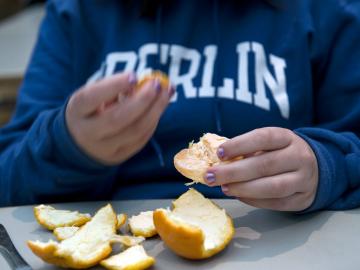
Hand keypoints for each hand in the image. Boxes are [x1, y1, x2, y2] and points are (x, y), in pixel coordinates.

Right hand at [66, 72, 173, 164]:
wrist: (79, 143)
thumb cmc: (90, 110)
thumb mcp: (93, 95)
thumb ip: (113, 87)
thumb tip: (144, 82)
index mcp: (76, 111)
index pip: (91, 98)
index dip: (113, 86)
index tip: (134, 76)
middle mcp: (87, 133)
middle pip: (117, 118)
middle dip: (142, 100)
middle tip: (157, 84)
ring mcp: (104, 149)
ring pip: (135, 131)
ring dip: (155, 110)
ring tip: (166, 92)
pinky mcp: (119, 157)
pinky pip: (141, 139)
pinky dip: (153, 121)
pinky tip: (159, 107)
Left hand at [204, 127, 318, 210]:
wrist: (316, 168)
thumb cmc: (281, 154)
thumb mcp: (270, 144)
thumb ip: (248, 150)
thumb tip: (218, 160)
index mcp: (287, 138)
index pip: (264, 138)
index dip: (240, 145)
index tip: (219, 153)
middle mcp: (299, 157)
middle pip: (265, 165)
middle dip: (234, 172)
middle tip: (211, 176)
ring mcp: (304, 179)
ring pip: (272, 187)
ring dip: (244, 188)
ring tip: (224, 188)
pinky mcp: (302, 199)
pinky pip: (276, 203)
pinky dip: (254, 200)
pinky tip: (238, 195)